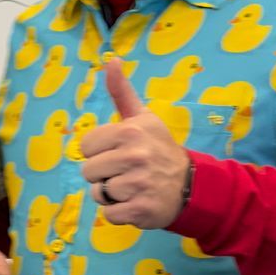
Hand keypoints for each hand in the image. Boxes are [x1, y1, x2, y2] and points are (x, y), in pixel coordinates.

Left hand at [79, 62, 189, 230]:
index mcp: (129, 131)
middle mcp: (133, 156)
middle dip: (103, 174)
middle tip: (126, 171)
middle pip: (88, 172)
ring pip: (98, 194)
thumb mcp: (142, 117)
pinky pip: (109, 214)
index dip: (99, 152)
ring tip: (132, 187)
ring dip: (112, 194)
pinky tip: (136, 202)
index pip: (85, 147)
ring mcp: (137, 184)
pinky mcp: (140, 210)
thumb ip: (122, 91)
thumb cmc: (158, 148)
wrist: (190, 184)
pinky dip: (120, 212)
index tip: (119, 152)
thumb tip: (111, 60)